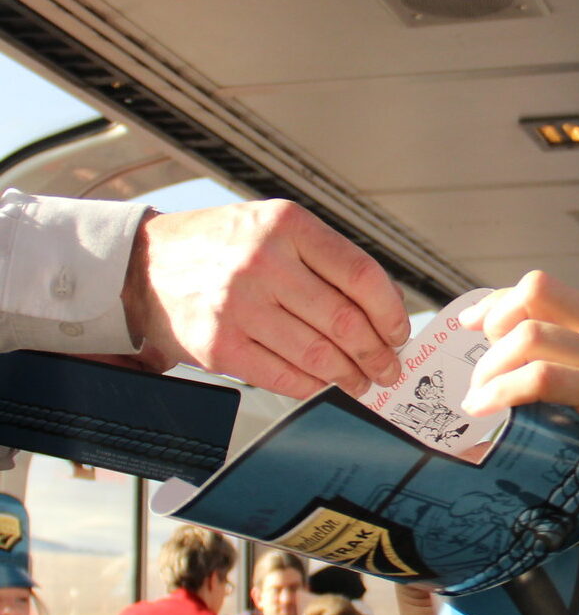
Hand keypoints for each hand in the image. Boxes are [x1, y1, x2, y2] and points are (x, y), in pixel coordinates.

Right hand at [120, 200, 410, 397]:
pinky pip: (283, 376)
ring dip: (350, 376)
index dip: (390, 312)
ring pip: (318, 353)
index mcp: (287, 225)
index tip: (399, 332)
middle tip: (388, 367)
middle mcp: (263, 261)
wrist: (143, 263)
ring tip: (363, 382)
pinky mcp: (219, 346)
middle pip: (344, 320)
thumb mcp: (274, 226)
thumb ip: (326, 259)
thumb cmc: (220, 246)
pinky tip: (327, 388)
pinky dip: (314, 388)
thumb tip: (385, 307)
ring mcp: (238, 305)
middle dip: (376, 353)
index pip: (361, 275)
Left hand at [458, 271, 578, 507]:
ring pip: (530, 333)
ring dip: (491, 364)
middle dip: (490, 323)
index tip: (473, 324)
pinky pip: (543, 378)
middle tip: (474, 363)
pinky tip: (488, 410)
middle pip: (533, 292)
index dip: (500, 301)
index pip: (546, 289)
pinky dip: (504, 391)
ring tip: (478, 396)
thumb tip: (558, 387)